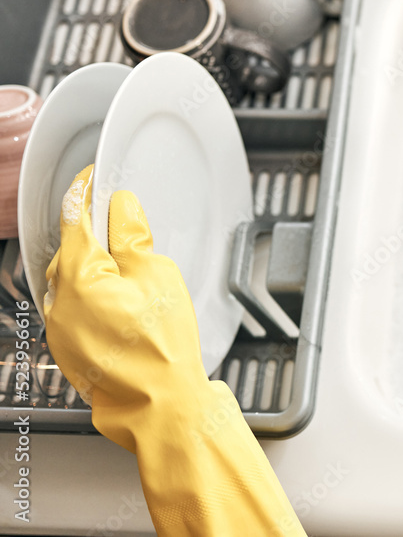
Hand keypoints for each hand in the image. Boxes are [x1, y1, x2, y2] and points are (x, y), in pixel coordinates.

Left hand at [44, 165, 207, 451]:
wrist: (160, 405)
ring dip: (94, 269)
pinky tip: (122, 305)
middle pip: (70, 251)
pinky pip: (74, 309)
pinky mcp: (68, 349)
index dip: (85, 192)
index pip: (73, 218)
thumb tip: (122, 209)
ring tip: (130, 274)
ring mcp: (60, 329)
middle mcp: (59, 302)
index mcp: (78, 277)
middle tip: (125, 229)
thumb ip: (133, 238)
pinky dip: (93, 297)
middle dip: (93, 236)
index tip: (93, 179)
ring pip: (71, 282)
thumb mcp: (158, 277)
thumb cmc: (161, 348)